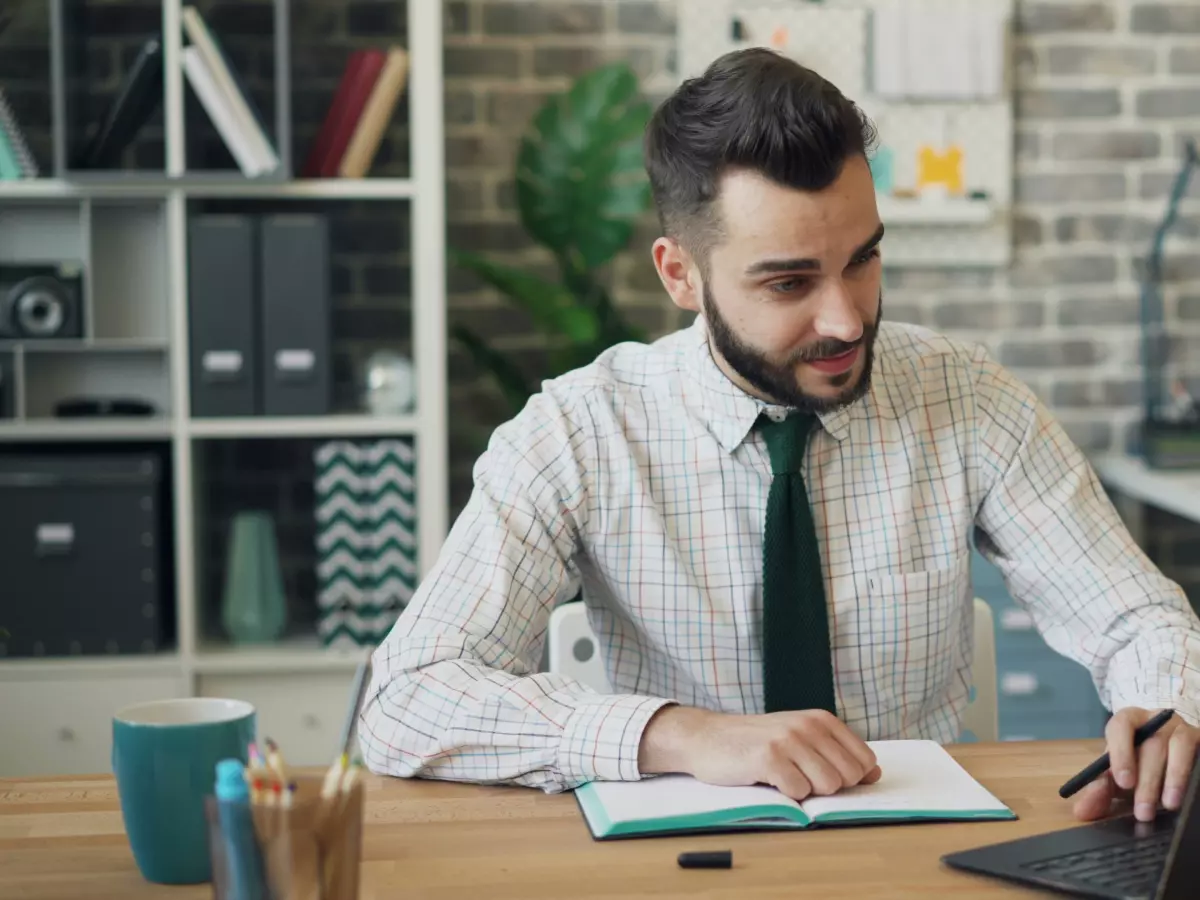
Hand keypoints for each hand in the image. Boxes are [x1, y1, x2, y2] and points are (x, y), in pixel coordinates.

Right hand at [638, 705, 881, 800]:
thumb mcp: (800, 739)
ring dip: (805, 791)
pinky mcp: (769, 758)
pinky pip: (798, 793)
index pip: (864, 761)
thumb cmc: (755, 742)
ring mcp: (789, 740)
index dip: (848, 778)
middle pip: (848, 777)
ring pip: (827, 786)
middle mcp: (808, 725)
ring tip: (782, 776)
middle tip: (797, 775)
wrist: (706, 737)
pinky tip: (767, 780)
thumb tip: (875, 774)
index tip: (820, 773)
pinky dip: (785, 795)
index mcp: (821, 719)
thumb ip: (836, 753)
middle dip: (827, 786)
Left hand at [1072, 708, 1199, 822]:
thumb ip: (1100, 789)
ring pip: (1179, 748)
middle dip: (1147, 781)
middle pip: (1151, 745)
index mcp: (1129, 720)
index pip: (1121, 726)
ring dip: (1174, 779)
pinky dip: (1191, 775)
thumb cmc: (1138, 761)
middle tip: (1143, 812)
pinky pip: (1198, 755)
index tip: (1124, 782)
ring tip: (1168, 806)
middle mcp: (1157, 719)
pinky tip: (1189, 795)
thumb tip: (1082, 811)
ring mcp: (1182, 729)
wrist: (1171, 754)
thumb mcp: (1118, 773)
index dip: (1121, 752)